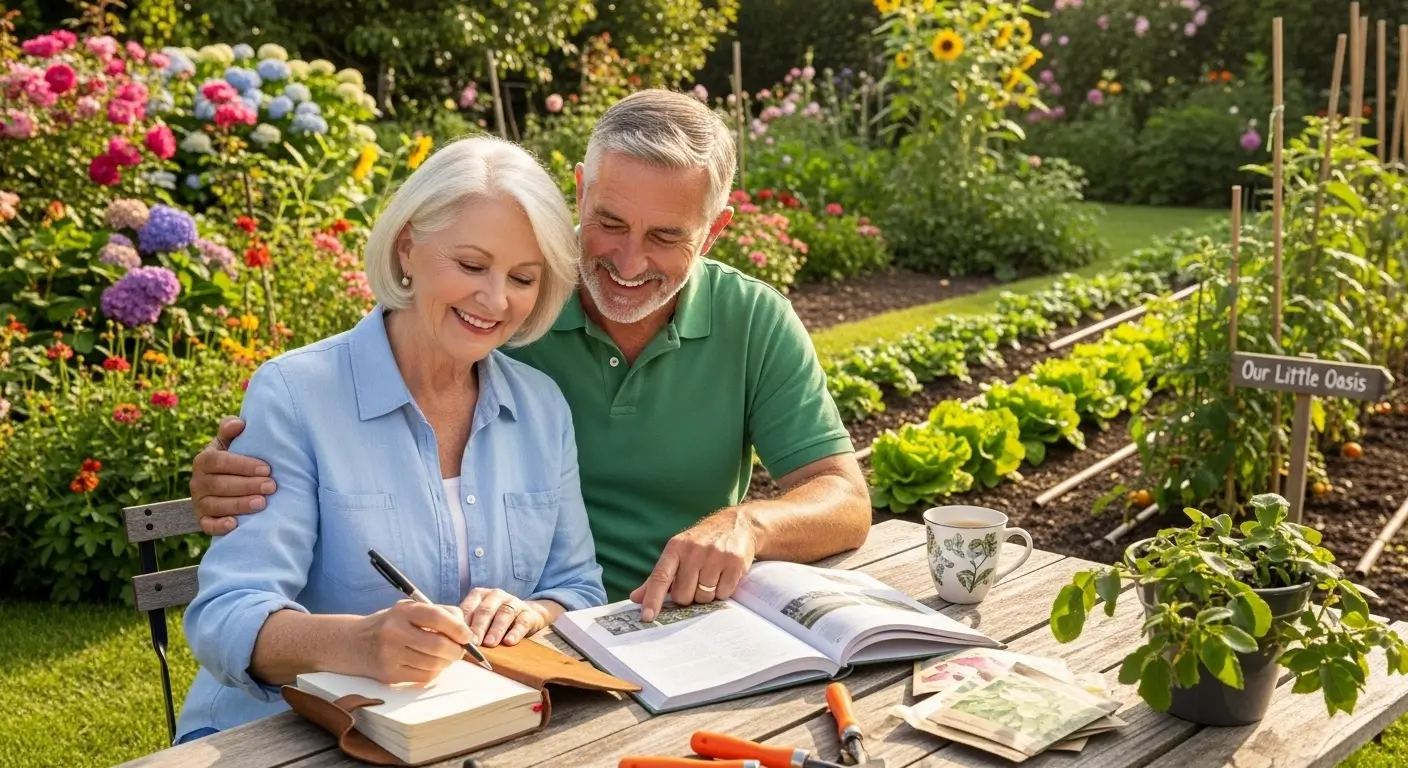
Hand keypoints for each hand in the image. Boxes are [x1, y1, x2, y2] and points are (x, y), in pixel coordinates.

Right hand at [191, 416, 276, 534]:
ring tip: (262, 503)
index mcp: (204, 460)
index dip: (242, 465)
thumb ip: (231, 429)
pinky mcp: (202, 519)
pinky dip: (219, 526)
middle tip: (271, 487)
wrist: (221, 483)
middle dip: (247, 486)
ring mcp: (199, 502)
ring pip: (216, 505)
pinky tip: (235, 524)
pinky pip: (207, 525)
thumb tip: (239, 423)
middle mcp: (197, 481)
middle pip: (220, 484)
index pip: (219, 461)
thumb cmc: (232, 459)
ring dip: (239, 505)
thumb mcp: (229, 443)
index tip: (267, 469)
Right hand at [353, 599, 473, 684]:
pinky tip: (430, 665)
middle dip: (456, 650)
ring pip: (434, 664)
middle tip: (460, 650)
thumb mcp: (408, 610)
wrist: (352, 643)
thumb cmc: (390, 624)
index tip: (467, 636)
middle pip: (438, 645)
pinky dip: (434, 672)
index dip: (458, 628)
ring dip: (447, 662)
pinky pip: (424, 677)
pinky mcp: (389, 674)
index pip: (437, 618)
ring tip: (445, 657)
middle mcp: (395, 632)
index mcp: (403, 611)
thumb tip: (466, 630)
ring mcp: (391, 655)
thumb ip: (439, 613)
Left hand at [459, 589, 552, 646]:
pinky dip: (516, 632)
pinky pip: (522, 621)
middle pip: (485, 610)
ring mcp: (513, 602)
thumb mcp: (480, 619)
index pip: (469, 608)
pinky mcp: (528, 613)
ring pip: (504, 613)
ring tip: (490, 643)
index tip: (458, 639)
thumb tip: (450, 643)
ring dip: (496, 629)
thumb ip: (467, 626)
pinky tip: (509, 641)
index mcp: (479, 595)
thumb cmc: (494, 620)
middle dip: (478, 627)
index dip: (463, 624)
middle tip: (473, 643)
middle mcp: (496, 595)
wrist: (526, 616)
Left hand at [629, 508, 756, 621]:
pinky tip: (724, 576)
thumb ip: (658, 577)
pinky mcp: (734, 563)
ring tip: (712, 576)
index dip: (653, 599)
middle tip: (695, 582)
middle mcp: (694, 551)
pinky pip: (723, 593)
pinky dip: (723, 591)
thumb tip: (636, 598)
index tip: (647, 616)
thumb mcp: (678, 552)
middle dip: (688, 596)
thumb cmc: (702, 542)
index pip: (660, 577)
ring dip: (707, 594)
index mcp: (675, 548)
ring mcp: (715, 556)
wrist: (737, 524)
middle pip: (683, 595)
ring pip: (704, 597)